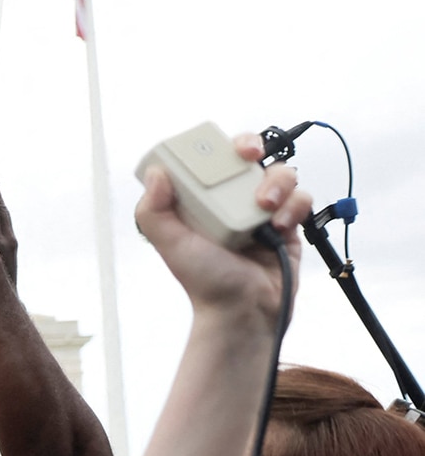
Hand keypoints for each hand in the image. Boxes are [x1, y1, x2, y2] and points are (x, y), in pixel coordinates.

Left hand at [135, 134, 307, 321]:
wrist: (242, 310)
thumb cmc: (204, 280)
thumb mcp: (170, 244)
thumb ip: (153, 211)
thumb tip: (155, 174)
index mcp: (204, 200)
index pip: (211, 160)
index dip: (215, 147)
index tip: (219, 146)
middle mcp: (234, 200)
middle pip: (249, 155)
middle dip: (252, 146)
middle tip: (249, 155)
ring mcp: (263, 209)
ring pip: (281, 172)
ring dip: (276, 182)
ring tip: (264, 207)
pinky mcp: (289, 223)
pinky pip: (301, 198)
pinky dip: (293, 207)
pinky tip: (279, 226)